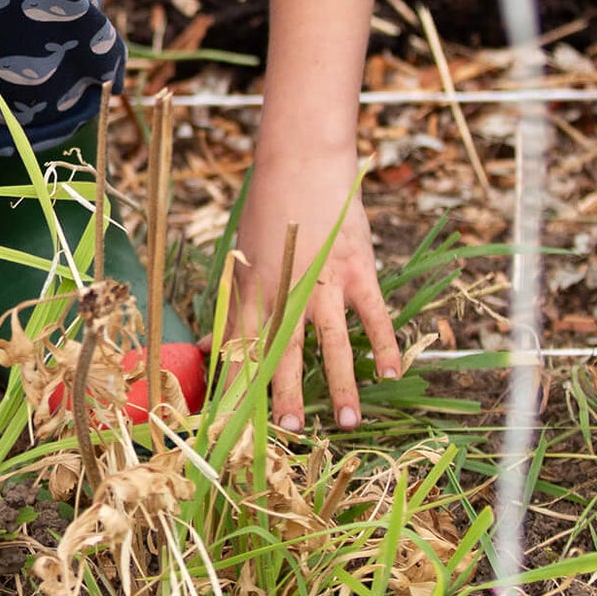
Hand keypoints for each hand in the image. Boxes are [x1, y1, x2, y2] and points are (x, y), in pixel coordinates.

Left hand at [227, 144, 401, 432]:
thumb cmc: (266, 211)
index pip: (241, 346)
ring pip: (331, 342)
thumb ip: (232, 308)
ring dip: (338, 383)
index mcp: (252, 289)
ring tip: (345, 422)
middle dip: (284, 393)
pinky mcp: (358, 269)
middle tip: (288, 432)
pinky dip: (382, 344)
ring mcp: (325, 281)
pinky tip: (387, 374)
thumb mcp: (240, 259)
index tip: (233, 419)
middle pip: (283, 350)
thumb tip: (209, 347)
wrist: (302, 163)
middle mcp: (286, 289)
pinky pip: (373, 315)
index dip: (237, 382)